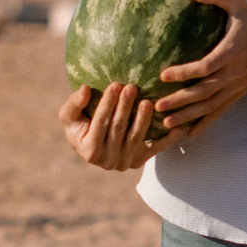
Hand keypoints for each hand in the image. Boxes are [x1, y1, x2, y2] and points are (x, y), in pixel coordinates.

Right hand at [60, 81, 179, 171]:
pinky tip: (177, 126)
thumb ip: (74, 104)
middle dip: (125, 107)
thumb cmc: (79, 126)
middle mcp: (107, 161)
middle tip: (132, 87)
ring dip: (143, 119)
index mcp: (89, 150)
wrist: (91, 145)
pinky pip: (156, 148)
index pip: (100, 123)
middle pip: (119, 129)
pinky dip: (168, 139)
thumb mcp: (69, 116)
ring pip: (137, 137)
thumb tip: (85, 89)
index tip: (115, 84)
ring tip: (148, 101)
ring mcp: (125, 162)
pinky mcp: (140, 161)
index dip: (107, 104)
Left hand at [152, 0, 246, 133]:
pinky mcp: (237, 94)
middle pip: (204, 92)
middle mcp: (233, 73)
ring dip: (188, 116)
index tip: (163, 75)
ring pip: (210, 106)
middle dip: (180, 101)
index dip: (185, 72)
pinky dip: (204, 124)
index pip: (206, 66)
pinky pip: (219, 112)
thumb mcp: (238, 3)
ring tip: (166, 124)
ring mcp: (236, 87)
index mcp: (231, 52)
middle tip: (157, 106)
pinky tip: (189, 135)